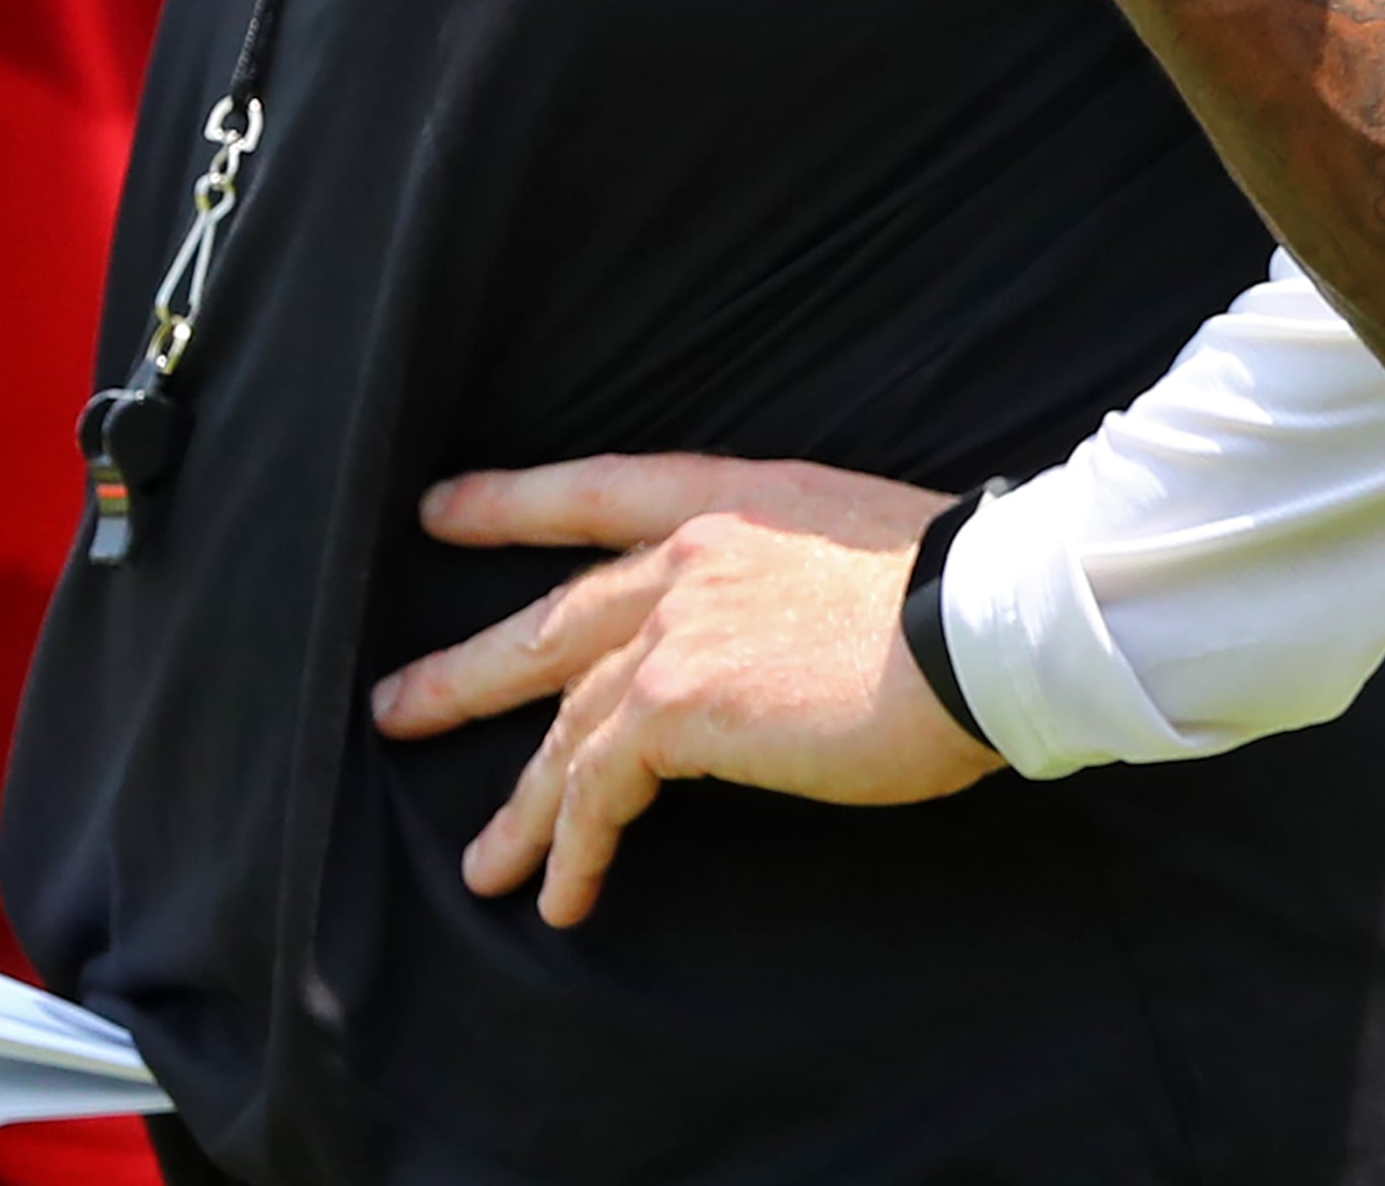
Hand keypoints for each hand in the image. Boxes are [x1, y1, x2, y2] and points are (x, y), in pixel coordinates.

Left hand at [370, 454, 1001, 926]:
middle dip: (469, 670)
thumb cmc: (957, 590)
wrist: (982, 622)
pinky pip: (597, 788)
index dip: (517, 500)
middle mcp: (691, 553)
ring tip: (482, 862)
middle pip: (552, 617)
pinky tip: (565, 895)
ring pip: (565, 722)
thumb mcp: (854, 546)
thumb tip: (766, 638)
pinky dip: (575, 850)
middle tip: (402, 704)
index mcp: (740, 500)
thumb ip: (782, 578)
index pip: (603, 490)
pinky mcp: (676, 703)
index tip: (443, 510)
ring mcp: (675, 625)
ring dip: (520, 805)